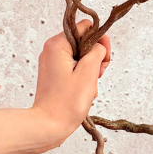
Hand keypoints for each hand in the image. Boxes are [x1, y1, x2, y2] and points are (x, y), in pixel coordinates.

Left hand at [0, 20, 110, 153]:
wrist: (48, 126)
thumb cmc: (66, 103)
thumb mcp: (89, 72)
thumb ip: (97, 50)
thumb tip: (100, 44)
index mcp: (57, 44)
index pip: (85, 27)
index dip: (99, 40)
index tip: (103, 58)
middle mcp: (52, 50)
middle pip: (84, 42)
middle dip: (96, 57)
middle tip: (97, 74)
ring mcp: (52, 62)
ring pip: (81, 56)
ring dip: (91, 69)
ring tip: (89, 86)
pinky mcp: (54, 74)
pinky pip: (75, 67)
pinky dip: (83, 77)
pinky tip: (84, 90)